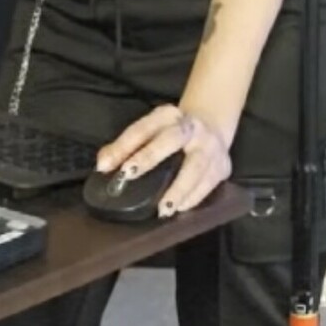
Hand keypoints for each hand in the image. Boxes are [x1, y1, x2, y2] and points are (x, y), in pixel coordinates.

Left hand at [96, 104, 231, 216]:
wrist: (212, 126)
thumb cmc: (172, 134)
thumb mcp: (150, 131)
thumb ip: (124, 147)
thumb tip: (102, 166)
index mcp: (168, 116)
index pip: (143, 128)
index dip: (124, 146)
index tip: (106, 165)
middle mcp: (191, 127)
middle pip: (171, 139)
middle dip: (149, 156)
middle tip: (129, 175)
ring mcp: (210, 146)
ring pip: (195, 166)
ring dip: (178, 189)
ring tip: (163, 209)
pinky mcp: (223, 166)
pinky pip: (208, 184)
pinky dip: (193, 198)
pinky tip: (179, 208)